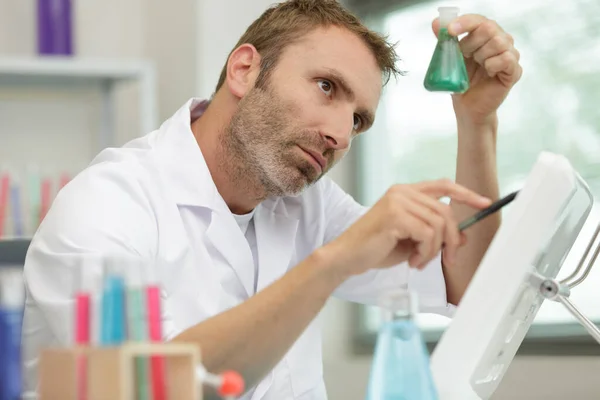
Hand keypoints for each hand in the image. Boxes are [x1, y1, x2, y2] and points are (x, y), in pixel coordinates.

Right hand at [326, 179, 491, 276]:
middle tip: (448, 259)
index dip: (466, 193)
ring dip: (435, 250)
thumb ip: (435, 234)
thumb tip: (464, 236)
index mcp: (405, 192)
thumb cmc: (376, 248)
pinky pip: (428, 234)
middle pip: (446, 211)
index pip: (443, 185)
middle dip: (452, 240)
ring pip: (439, 225)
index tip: (485, 203)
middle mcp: (402, 192)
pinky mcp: (395, 215)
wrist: (347, 256)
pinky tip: (412, 261)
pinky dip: (426, 253)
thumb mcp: (412, 241)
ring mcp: (398, 201)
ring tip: (420, 261)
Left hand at [432, 15, 522, 125]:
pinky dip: (492, 65)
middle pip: (489, 28)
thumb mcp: (450, 59)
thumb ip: (445, 40)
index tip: (450, 31)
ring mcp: (510, 55)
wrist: (467, 107)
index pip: (479, 20)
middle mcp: (501, 41)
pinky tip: (488, 72)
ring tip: (478, 66)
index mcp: (485, 35)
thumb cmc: (461, 81)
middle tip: (464, 56)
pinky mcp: (514, 71)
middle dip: (470, 42)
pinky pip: (506, 59)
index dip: (465, 23)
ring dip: (481, 55)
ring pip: (498, 42)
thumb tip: (436, 23)